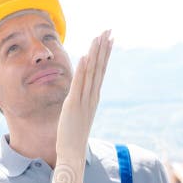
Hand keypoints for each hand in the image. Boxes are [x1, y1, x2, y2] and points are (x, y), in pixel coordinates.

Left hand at [55, 30, 112, 160]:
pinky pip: (79, 84)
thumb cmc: (73, 135)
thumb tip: (81, 94)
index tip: (109, 39)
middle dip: (104, 48)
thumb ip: (81, 102)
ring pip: (92, 73)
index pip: (101, 71)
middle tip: (109, 31)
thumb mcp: (79, 114)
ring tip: (99, 37)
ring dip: (95, 54)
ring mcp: (84, 100)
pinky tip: (86, 56)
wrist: (72, 152)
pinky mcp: (73, 105)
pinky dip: (83, 70)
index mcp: (94, 98)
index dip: (105, 54)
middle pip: (99, 68)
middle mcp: (92, 97)